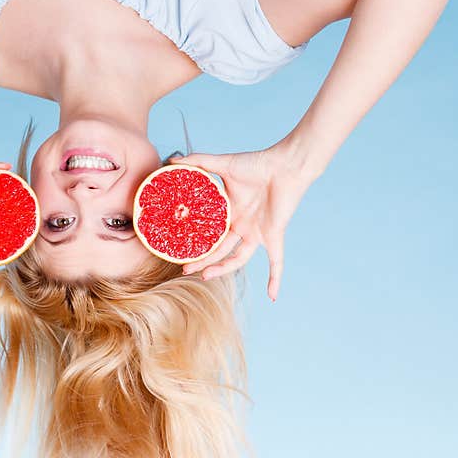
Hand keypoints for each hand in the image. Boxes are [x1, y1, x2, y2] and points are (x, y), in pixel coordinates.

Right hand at [172, 145, 318, 300]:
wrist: (285, 165)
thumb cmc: (257, 163)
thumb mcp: (223, 164)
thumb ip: (197, 161)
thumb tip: (172, 161)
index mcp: (230, 212)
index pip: (209, 232)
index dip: (195, 243)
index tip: (178, 251)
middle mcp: (242, 226)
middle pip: (219, 250)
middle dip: (202, 261)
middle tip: (185, 269)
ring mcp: (257, 233)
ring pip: (238, 259)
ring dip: (222, 270)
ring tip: (205, 276)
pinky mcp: (274, 236)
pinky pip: (276, 262)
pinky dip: (275, 279)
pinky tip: (273, 296)